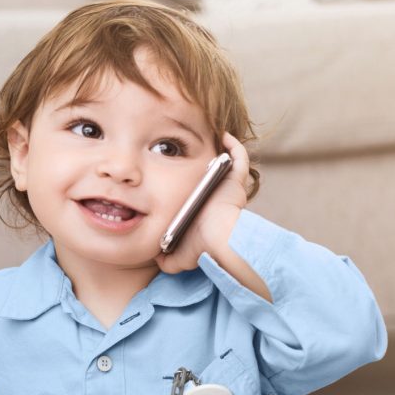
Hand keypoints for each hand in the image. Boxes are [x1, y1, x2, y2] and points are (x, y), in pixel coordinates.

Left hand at [156, 131, 250, 274]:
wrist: (218, 239)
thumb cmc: (201, 247)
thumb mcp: (179, 256)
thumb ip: (167, 259)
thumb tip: (156, 258)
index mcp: (207, 211)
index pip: (198, 194)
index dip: (189, 183)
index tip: (175, 171)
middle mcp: (219, 197)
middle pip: (211, 176)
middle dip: (202, 165)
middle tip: (187, 151)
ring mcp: (229, 186)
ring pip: (226, 164)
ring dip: (219, 152)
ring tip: (206, 137)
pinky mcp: (237, 179)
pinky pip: (238, 156)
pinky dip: (233, 145)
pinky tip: (223, 135)